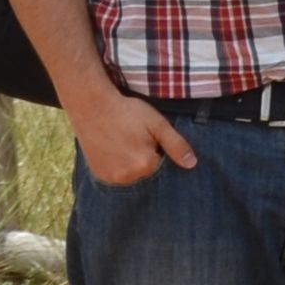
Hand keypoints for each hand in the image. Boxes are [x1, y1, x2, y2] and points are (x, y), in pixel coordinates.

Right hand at [65, 86, 196, 187]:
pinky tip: (113, 148)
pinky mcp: (98, 174)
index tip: (146, 135)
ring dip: (131, 162)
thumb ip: (176, 145)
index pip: (162, 163)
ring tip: (123, 141)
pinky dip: (117, 164)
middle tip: (133, 136)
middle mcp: (127, 176)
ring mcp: (110, 177)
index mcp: (145, 165)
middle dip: (145, 156)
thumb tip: (192, 164)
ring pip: (132, 173)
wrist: (92, 107)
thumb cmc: (128, 112)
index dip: (157, 148)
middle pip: (146, 170)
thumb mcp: (158, 124)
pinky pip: (116, 174)